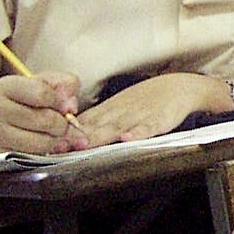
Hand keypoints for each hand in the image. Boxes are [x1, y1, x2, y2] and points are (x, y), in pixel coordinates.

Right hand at [0, 71, 87, 153]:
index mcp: (6, 87)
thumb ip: (65, 84)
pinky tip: (43, 147)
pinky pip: (35, 159)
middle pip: (48, 120)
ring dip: (56, 141)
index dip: (61, 102)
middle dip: (62, 124)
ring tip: (51, 135)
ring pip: (43, 142)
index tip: (63, 106)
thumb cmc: (25, 101)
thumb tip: (70, 107)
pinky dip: (46, 154)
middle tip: (60, 124)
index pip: (43, 94)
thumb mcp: (44, 83)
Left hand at [76, 73, 226, 143]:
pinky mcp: (160, 120)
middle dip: (78, 136)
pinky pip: (148, 127)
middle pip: (96, 126)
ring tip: (87, 144)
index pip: (84, 122)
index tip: (51, 142)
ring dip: (101, 135)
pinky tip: (128, 138)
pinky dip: (138, 132)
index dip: (68, 132)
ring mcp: (140, 116)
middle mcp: (121, 113)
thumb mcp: (119, 106)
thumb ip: (98, 121)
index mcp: (109, 110)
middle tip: (62, 146)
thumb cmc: (149, 100)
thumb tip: (69, 133)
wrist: (181, 87)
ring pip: (117, 127)